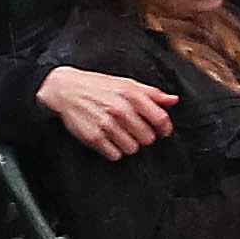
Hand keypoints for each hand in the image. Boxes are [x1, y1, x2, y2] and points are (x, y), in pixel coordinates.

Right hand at [36, 67, 173, 158]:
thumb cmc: (98, 86)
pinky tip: (110, 140)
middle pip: (148, 138)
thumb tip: (173, 100)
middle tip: (136, 131)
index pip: (160, 119)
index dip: (165, 128)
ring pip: (132, 148)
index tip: (163, 131)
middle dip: (145, 136)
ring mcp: (106, 124)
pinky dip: (114, 151)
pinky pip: (115, 155)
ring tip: (121, 135)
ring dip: (130, 144)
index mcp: (131, 95)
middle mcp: (120, 110)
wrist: (66, 89)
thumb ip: (152, 93)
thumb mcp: (127, 84)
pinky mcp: (93, 137)